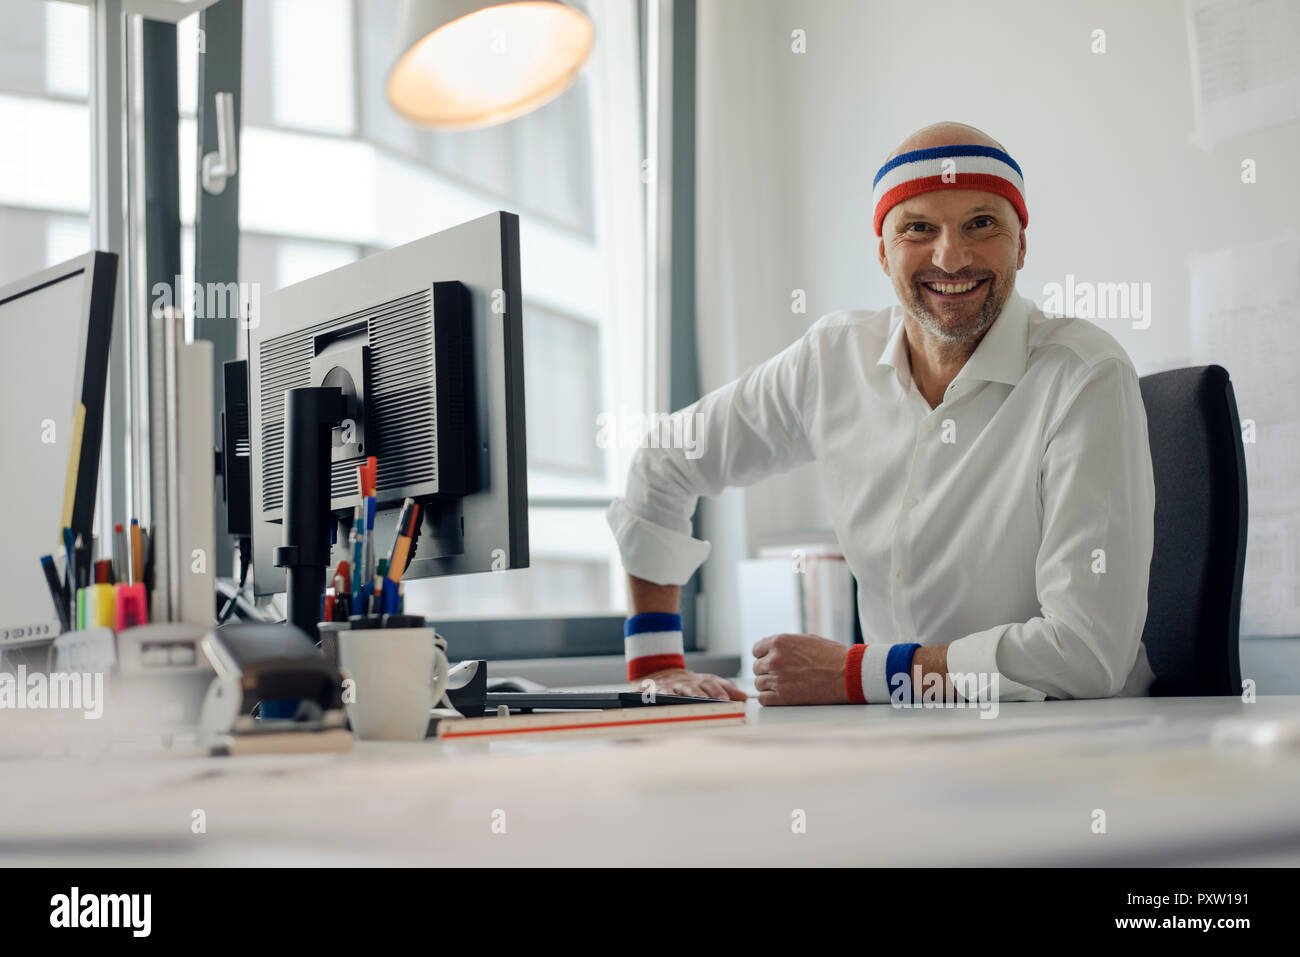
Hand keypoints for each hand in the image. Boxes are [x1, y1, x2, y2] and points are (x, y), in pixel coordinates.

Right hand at [633, 668, 747, 701]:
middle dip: (707, 695)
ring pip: (679, 690)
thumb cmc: (684, 683)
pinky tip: (668, 701)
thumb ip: (724, 688)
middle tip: (717, 703)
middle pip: (696, 686)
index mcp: (698, 680)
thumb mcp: (704, 683)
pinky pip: (658, 694)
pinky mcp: (653, 690)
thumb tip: (744, 697)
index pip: (712, 682)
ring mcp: (669, 686)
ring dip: (688, 697)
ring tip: (696, 704)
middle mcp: (685, 682)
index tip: (731, 700)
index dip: (721, 690)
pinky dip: (663, 698)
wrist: (656, 672)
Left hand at [751, 633, 849, 705]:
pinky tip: (780, 696)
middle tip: (781, 675)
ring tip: (785, 685)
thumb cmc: (832, 656)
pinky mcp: (783, 697)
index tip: (771, 661)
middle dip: (767, 671)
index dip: (764, 656)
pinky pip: (763, 699)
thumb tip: (769, 647)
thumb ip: (785, 644)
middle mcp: (774, 659)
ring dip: (769, 685)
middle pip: (757, 668)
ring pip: (759, 683)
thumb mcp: (807, 640)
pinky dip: (769, 698)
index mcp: (779, 642)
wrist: (847, 674)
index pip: (756, 650)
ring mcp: (777, 678)